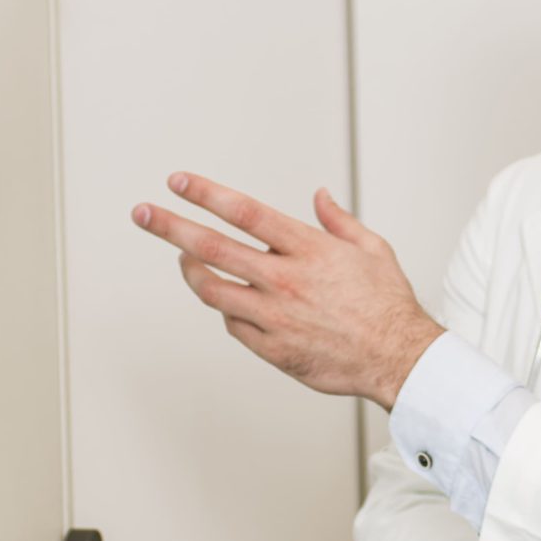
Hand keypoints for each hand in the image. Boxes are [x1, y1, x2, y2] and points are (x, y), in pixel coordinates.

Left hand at [133, 175, 442, 407]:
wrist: (398, 359)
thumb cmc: (388, 304)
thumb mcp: (373, 249)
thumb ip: (339, 221)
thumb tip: (319, 197)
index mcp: (308, 249)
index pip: (244, 212)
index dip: (206, 194)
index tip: (178, 182)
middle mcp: (285, 279)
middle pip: (212, 247)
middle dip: (171, 227)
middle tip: (143, 213)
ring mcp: (275, 316)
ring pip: (212, 289)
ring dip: (190, 270)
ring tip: (181, 258)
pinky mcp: (273, 348)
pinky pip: (233, 324)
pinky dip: (226, 308)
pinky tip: (227, 299)